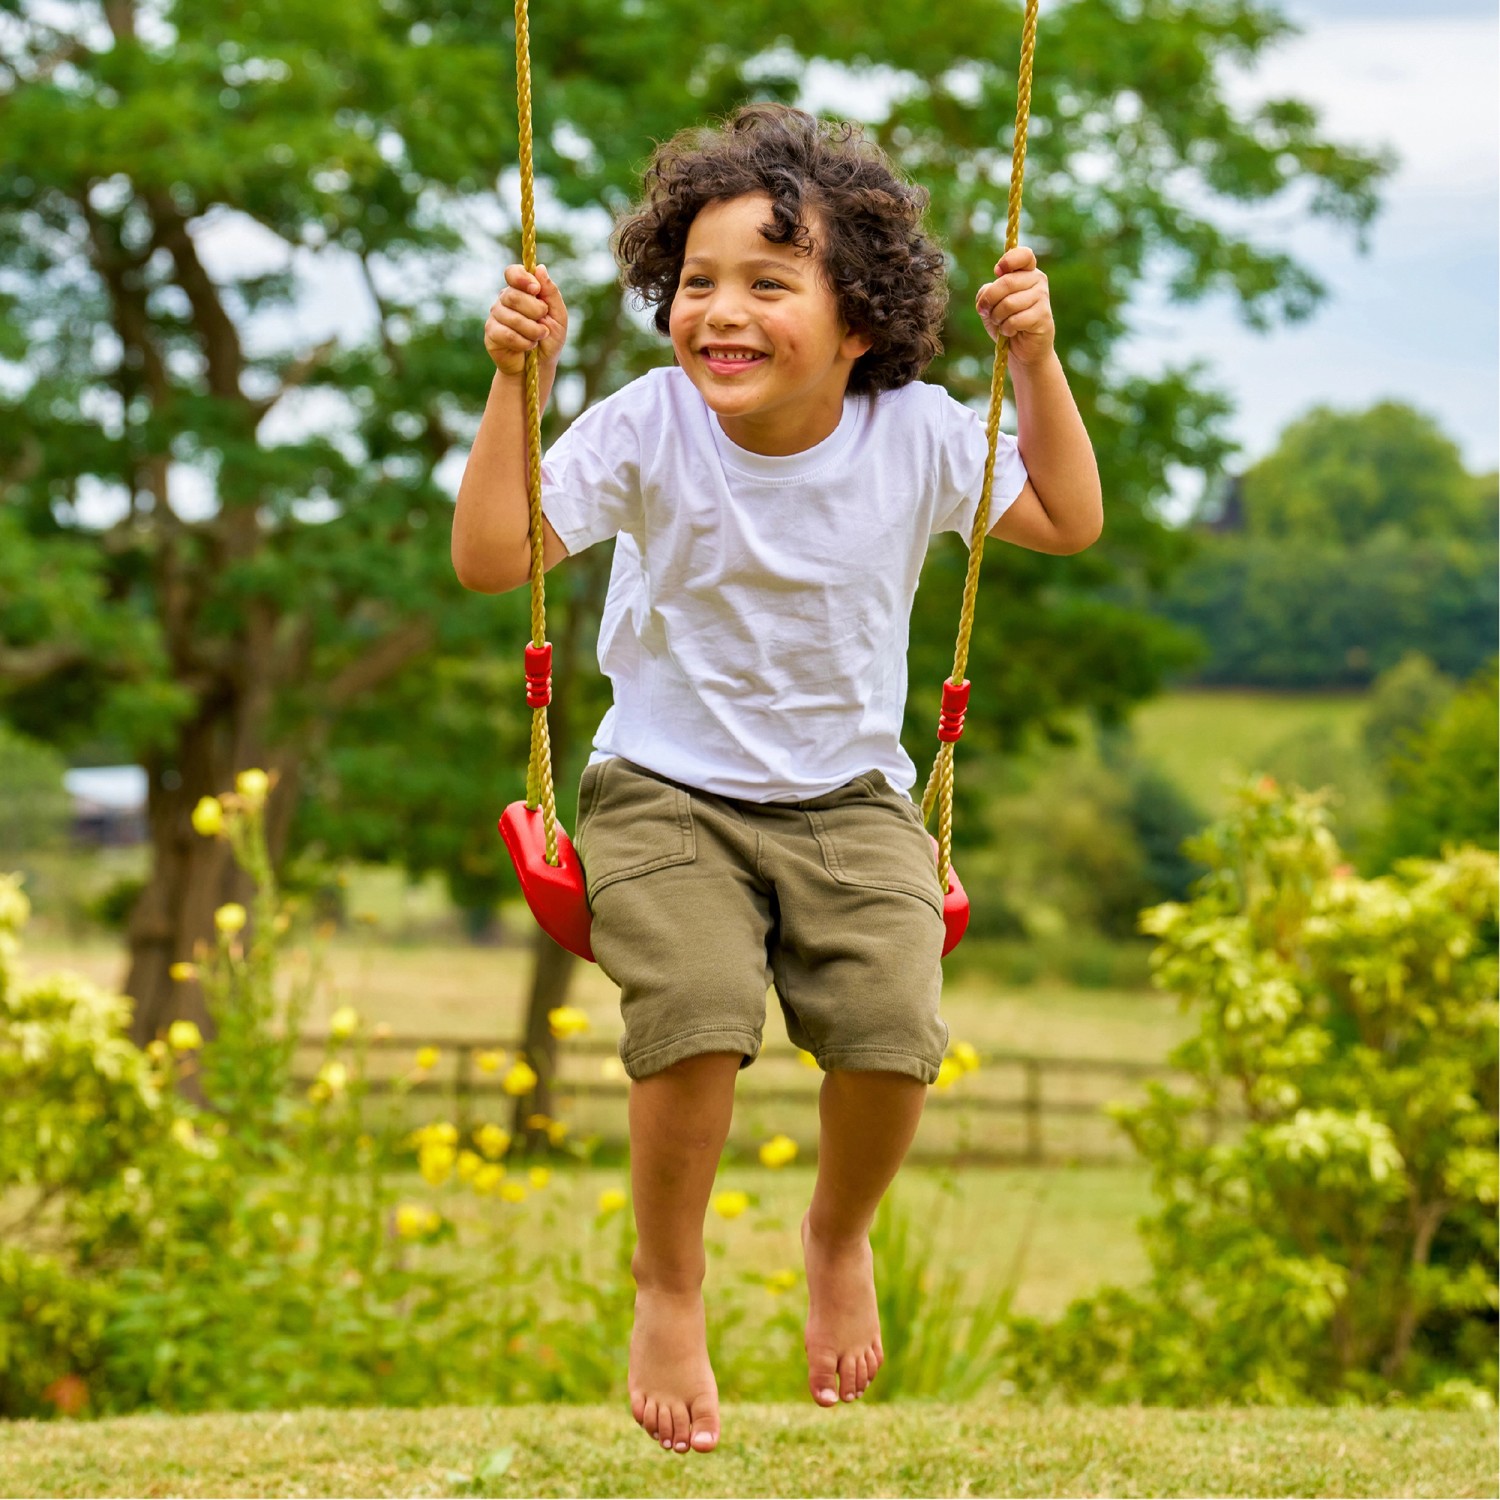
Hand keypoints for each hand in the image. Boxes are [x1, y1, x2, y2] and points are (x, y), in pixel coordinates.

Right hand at [485, 263, 567, 377]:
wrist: (538, 367)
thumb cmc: (549, 339)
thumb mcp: (558, 316)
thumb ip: (551, 292)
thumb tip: (540, 269)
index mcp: (521, 290)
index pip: (513, 273)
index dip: (522, 278)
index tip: (536, 290)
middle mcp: (505, 300)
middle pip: (514, 295)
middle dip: (535, 310)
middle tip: (544, 323)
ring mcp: (496, 316)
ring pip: (512, 317)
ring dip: (532, 330)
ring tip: (539, 338)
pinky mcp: (491, 333)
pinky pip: (507, 334)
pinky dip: (523, 342)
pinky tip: (528, 346)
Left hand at [975, 246, 1053, 366]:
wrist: (1023, 349)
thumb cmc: (1007, 322)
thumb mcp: (990, 305)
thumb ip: (986, 293)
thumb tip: (988, 291)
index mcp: (1026, 271)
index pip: (1023, 255)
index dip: (1008, 261)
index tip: (997, 271)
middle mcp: (1037, 280)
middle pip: (1006, 282)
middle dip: (989, 300)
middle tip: (987, 312)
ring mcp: (1043, 297)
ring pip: (1009, 303)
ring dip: (997, 317)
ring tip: (1002, 323)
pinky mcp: (1043, 316)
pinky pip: (1015, 320)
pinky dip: (1006, 329)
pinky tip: (1011, 331)